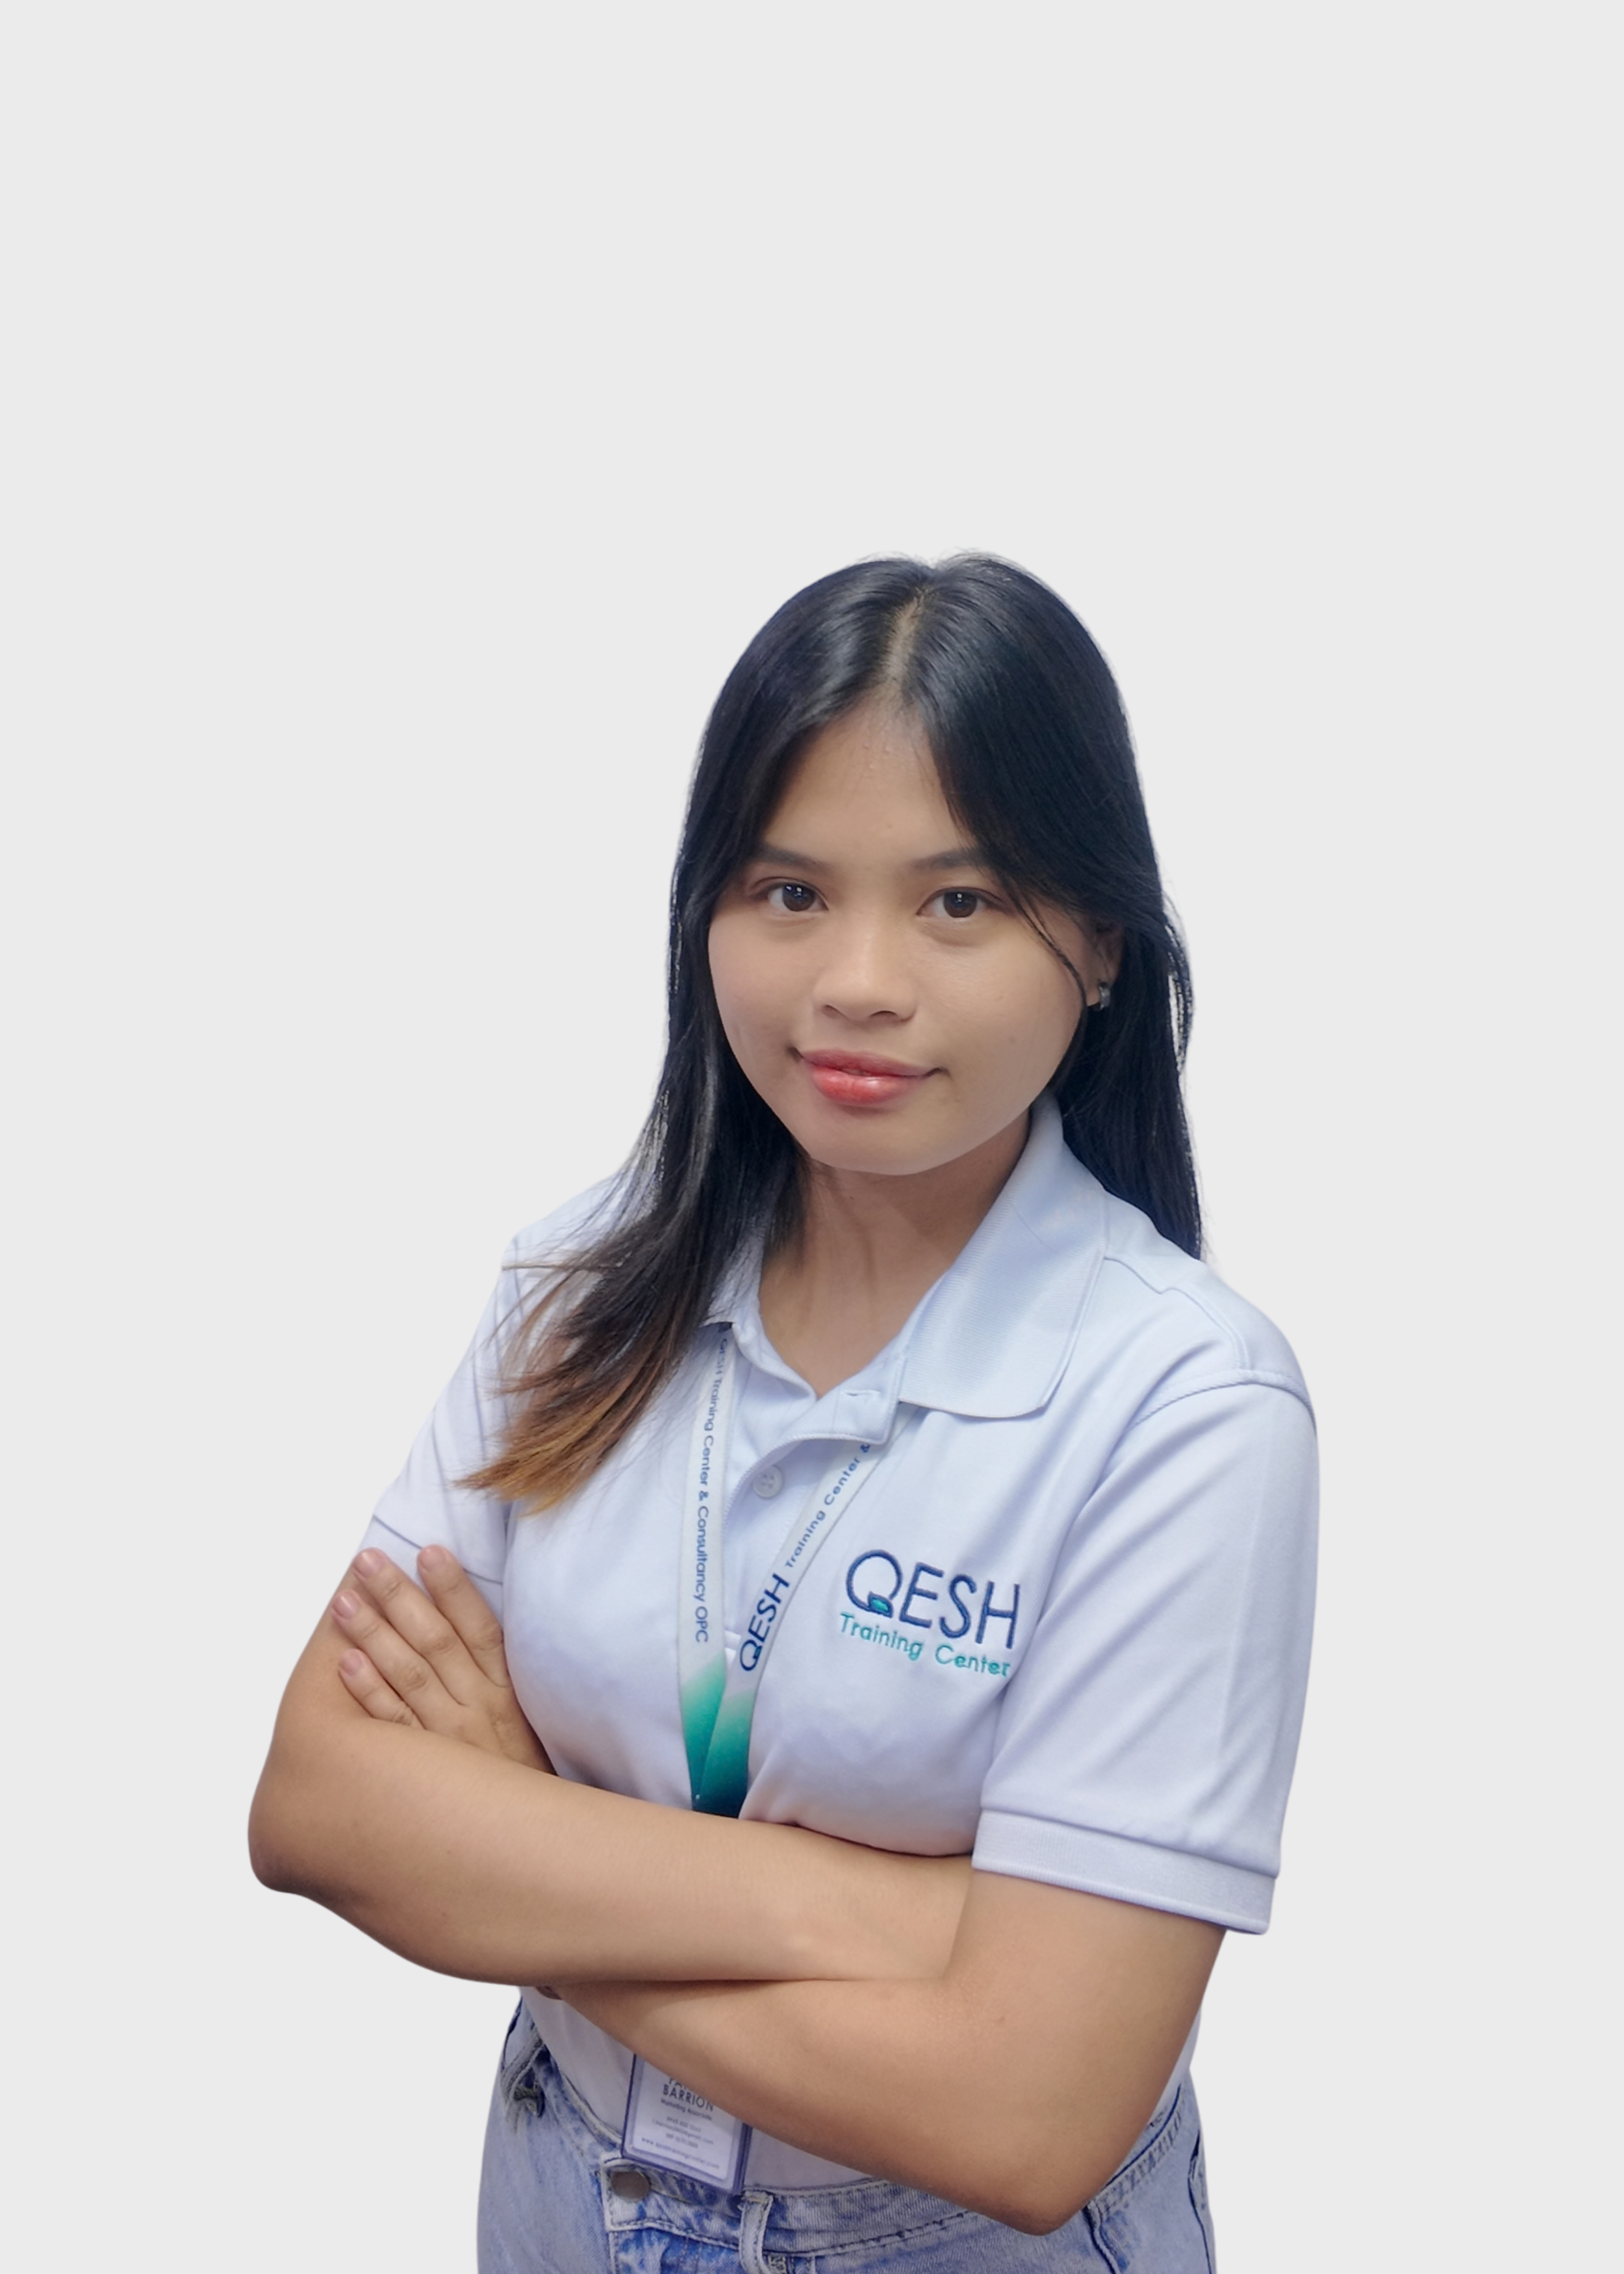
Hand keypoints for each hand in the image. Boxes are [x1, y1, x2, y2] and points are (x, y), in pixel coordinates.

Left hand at [331, 1546, 552, 1773]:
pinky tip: (346, 1662)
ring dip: (373, 1634)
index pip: (480, 1629)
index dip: (455, 1588)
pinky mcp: (427, 1772)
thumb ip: (500, 1680)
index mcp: (508, 1694)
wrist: (529, 1848)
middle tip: (366, 1561)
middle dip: (399, 1597)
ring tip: (343, 1600)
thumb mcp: (527, 1724)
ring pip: (408, 1676)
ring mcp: (450, 1741)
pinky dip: (369, 1692)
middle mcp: (479, 1711)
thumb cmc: (521, 1780)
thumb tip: (471, 1628)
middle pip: (436, 1641)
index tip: (429, 1551)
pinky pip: (392, 1726)